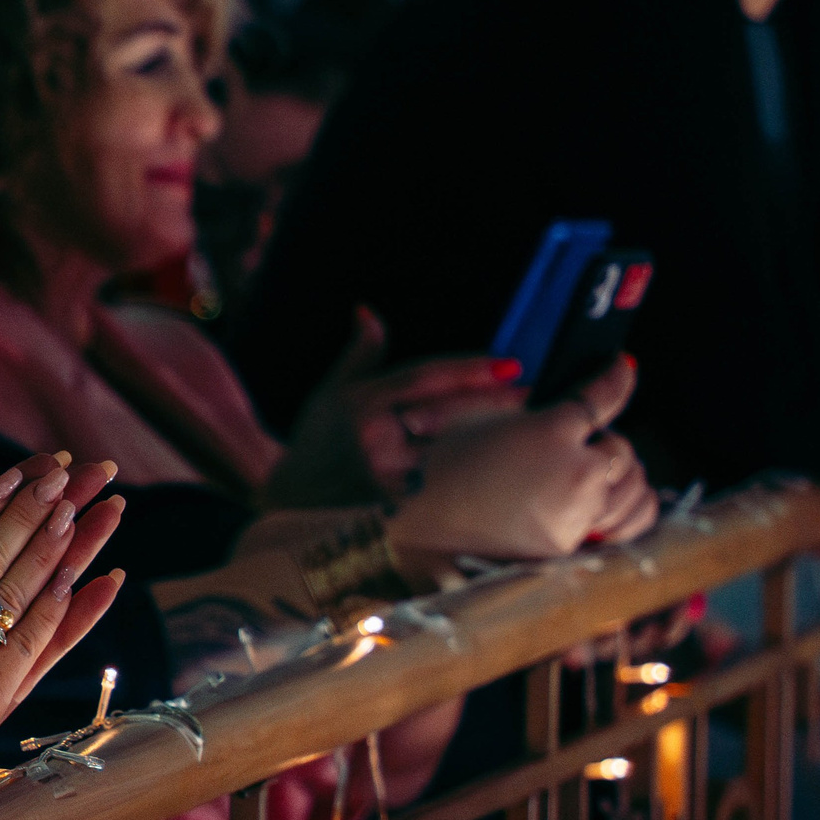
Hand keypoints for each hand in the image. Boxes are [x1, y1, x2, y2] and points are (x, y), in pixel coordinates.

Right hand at [268, 309, 526, 507]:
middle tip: (530, 393)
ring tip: (529, 430)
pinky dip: (474, 481)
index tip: (510, 365)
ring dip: (491, 442)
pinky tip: (504, 476)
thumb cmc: (315, 444)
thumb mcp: (330, 393)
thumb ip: (359, 354)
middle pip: (448, 415)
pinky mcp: (397, 509)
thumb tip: (367, 311)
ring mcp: (387, 477)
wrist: (289, 502)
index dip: (469, 370)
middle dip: (493, 403)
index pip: (424, 379)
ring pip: (452, 454)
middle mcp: (376, 439)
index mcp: (362, 404)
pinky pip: (445, 491)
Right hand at [388, 357, 657, 561]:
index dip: (614, 379)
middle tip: (577, 441)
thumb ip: (512, 398)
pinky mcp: (575, 548)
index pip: (601, 396)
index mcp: (549, 432)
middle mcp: (574, 473)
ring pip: (632, 484)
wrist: (415, 531)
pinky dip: (627, 510)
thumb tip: (533, 382)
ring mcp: (579, 515)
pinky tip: (608, 505)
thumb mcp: (468, 416)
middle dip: (600, 441)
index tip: (619, 369)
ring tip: (588, 475)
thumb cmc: (433, 472)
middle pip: (618, 445)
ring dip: (614, 476)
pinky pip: (629, 522)